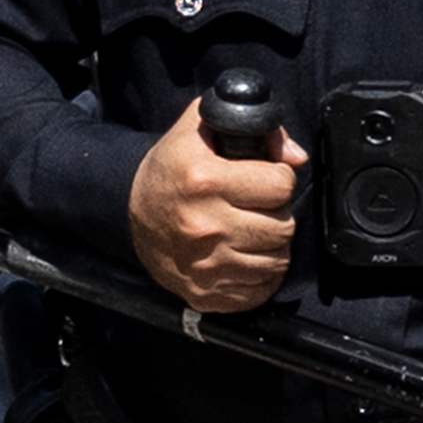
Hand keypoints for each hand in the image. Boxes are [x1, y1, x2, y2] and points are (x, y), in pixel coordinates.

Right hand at [127, 102, 297, 311]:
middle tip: (253, 209)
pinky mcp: (205, 292)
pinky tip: (241, 257)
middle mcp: (205, 226)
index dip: (276, 179)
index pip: (282, 185)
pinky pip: (261, 290)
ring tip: (248, 232)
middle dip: (275, 215)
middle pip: (284, 227)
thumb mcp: (200, 132)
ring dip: (269, 246)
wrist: (124, 212)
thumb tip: (297, 158)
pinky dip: (259, 276)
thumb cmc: (170, 170)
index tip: (260, 180)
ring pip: (278, 261)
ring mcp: (205, 265)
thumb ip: (255, 130)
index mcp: (204, 181)